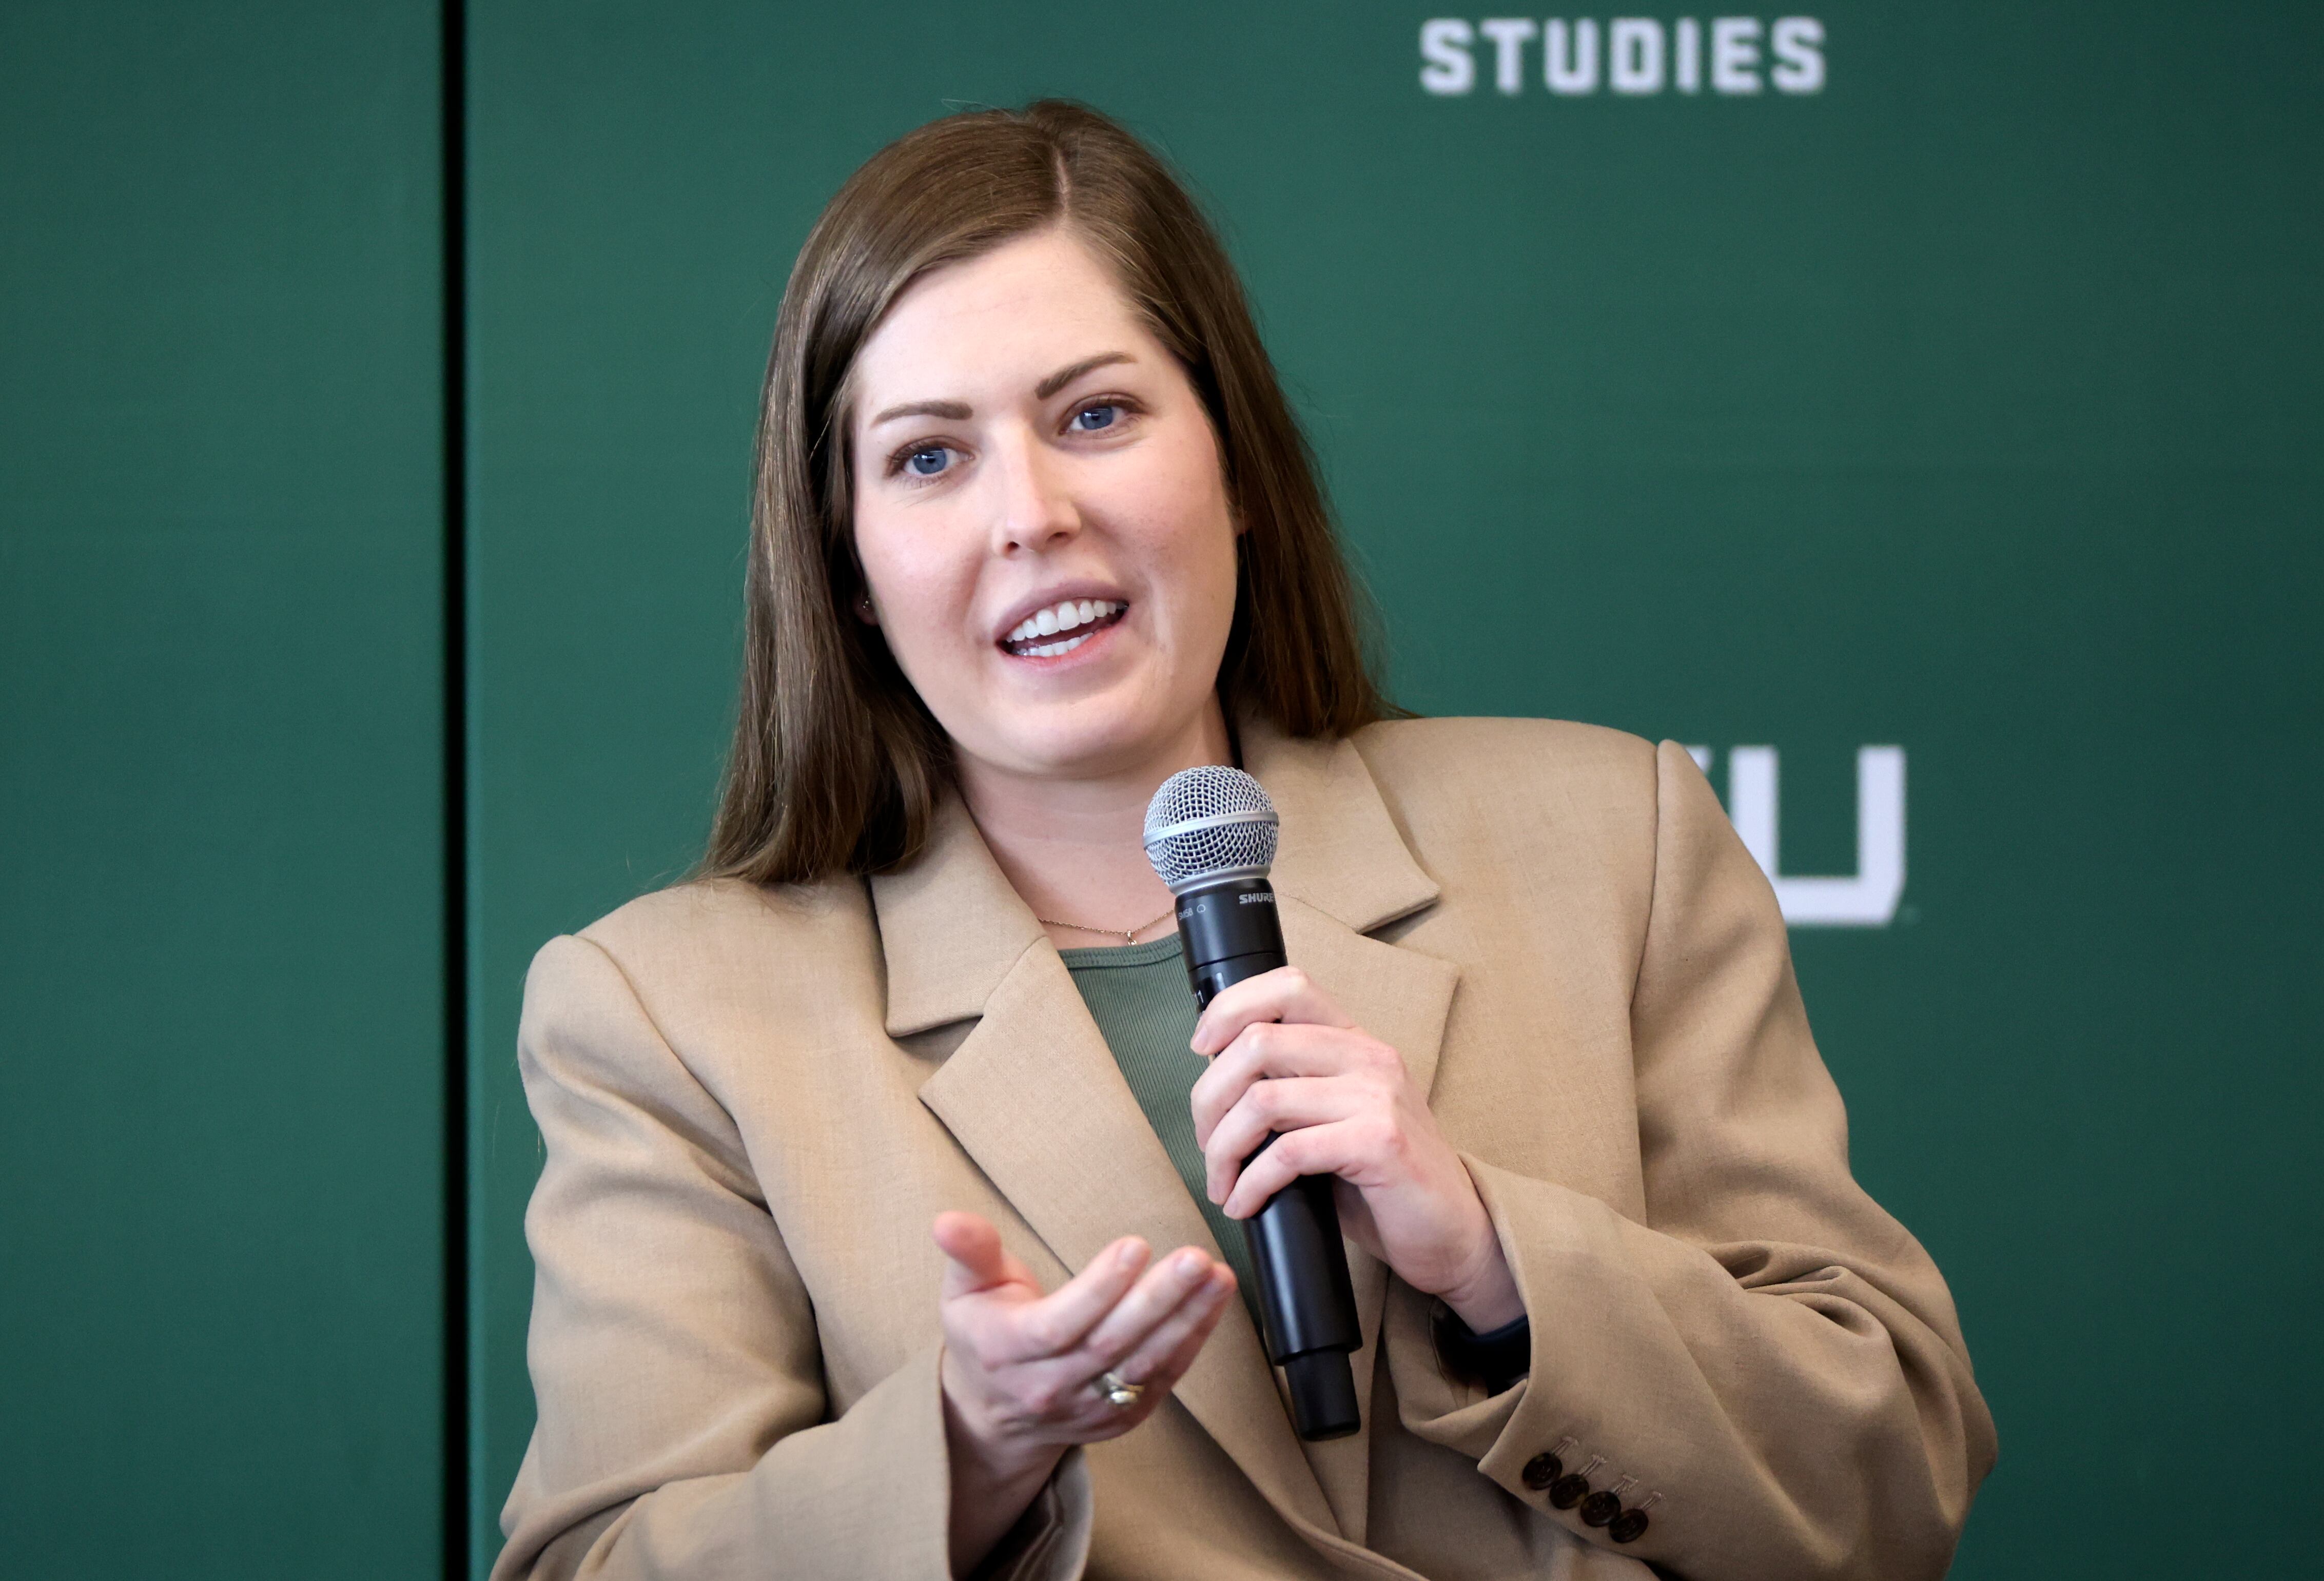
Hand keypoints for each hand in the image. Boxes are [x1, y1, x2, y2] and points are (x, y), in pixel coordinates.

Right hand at [933, 1211, 1234, 1572]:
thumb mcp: (965, 1290)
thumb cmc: (983, 1335)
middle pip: (1110, 1345)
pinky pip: (1161, 1382)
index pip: (1058, 1324)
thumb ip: (968, 1252)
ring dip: (1188, 1320)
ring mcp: (1088, 1408)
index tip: (1134, 1246)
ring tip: (1218, 1276)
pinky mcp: (1120, 1418)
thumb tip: (947, 1221)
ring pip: (1144, 1366)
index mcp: (1007, 1350)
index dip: (1099, 1288)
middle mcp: (1049, 1387)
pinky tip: (1212, 1305)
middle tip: (1195, 1258)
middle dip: (1158, 1301)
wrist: (991, 1415)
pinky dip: (1192, 1343)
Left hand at [1189, 967, 1522, 1332]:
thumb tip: (1215, 1087)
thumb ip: (1293, 1090)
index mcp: (1356, 1042)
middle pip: (1258, 1041)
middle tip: (1206, 1143)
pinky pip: (1288, 1151)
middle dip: (1209, 1097)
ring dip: (1223, 1147)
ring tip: (1222, 1182)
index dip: (1230, 1008)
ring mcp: (1378, 1097)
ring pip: (1263, 1098)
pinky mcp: (1380, 1142)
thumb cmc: (1384, 1184)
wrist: (1454, 1235)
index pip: (1288, 985)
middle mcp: (1370, 1057)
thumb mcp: (1336, 1120)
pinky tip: (1245, 1204)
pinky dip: (1251, 1182)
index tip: (1202, 1050)